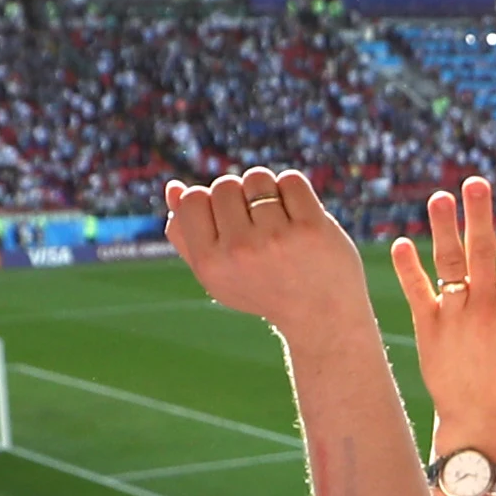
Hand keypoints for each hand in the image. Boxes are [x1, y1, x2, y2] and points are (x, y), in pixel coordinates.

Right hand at [171, 164, 374, 339]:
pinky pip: (291, 180)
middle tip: (259, 226)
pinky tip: (300, 217)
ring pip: (257, 178)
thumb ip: (187, 235)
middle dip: (240, 196)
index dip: (211, 202)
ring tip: (280, 220)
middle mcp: (239, 251)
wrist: (322, 317)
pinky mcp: (311, 228)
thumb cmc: (264, 290)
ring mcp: (276, 238)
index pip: (192, 199)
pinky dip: (295, 192)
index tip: (231, 222)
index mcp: (209, 263)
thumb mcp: (218, 273)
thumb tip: (174, 188)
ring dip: (268, 191)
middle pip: (225, 184)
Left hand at [389, 174, 495, 451]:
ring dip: (444, 229)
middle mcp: (485, 307)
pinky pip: (418, 292)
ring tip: (439, 198)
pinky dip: (408, 268)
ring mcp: (455, 316)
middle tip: (475, 183)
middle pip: (482, 252)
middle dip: (479, 215)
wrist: (479, 421)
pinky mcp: (429, 328)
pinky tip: (401, 242)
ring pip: (449, 264)